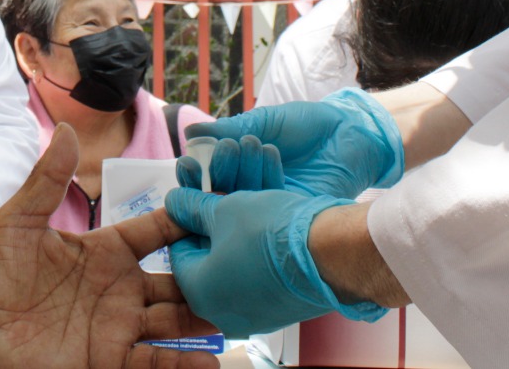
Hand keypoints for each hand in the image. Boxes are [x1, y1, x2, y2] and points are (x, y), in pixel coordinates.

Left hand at [0, 124, 219, 368]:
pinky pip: (153, 363)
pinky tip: (207, 360)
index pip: (156, 232)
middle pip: (177, 280)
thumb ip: (45, 180)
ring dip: (205, 318)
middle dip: (208, 275)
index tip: (219, 208)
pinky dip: (181, 363)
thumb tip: (68, 130)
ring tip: (236, 314)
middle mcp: (120, 289)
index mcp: (105, 251)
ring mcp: (119, 327)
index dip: (185, 222)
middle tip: (240, 268)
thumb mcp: (18, 224)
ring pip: (175, 321)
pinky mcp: (110, 361)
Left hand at [164, 185, 385, 338]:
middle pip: (209, 257)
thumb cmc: (271, 233)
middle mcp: (224, 313)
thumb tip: (175, 202)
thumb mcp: (223, 210)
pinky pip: (260, 274)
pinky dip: (260, 247)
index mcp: (199, 294)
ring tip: (250, 199)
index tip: (198, 196)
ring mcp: (256, 314)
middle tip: (224, 194)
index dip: (187, 218)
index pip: (180, 250)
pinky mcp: (282, 308)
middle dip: (215, 220)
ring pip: (236, 262)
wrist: (333, 254)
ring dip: (239, 229)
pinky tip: (271, 218)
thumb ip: (191, 208)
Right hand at [184, 89, 401, 199]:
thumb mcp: (267, 122)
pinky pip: (267, 210)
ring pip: (240, 202)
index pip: (206, 174)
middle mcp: (251, 189)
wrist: (352, 134)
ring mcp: (270, 204)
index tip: (186, 162)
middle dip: (213, 175)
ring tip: (249, 149)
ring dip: (237, 177)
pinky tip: (264, 164)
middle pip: (218, 192)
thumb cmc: (310, 125)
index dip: (193, 171)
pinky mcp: (290, 215)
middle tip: (217, 159)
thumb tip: (190, 131)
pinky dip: (261, 190)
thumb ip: (232, 129)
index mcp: (240, 166)